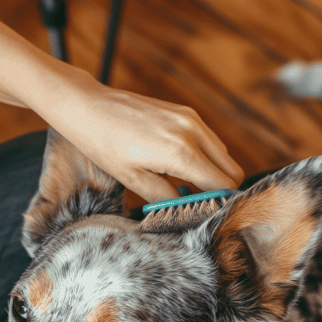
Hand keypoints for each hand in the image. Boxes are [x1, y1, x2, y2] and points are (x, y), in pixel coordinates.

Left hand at [43, 69, 243, 201]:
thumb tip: (188, 209)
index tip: (206, 213)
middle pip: (231, 170)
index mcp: (181, 152)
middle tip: (196, 201)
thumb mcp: (134, 181)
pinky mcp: (185, 112)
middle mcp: (193, 132)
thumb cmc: (105, 146)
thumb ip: (167, 198)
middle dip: (220, 189)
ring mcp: (191, 118)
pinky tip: (178, 165)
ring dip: (211, 172)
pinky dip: (203, 156)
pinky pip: (208, 140)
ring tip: (183, 184)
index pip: (223, 184)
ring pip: (222, 154)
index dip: (218, 202)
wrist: (90, 108)